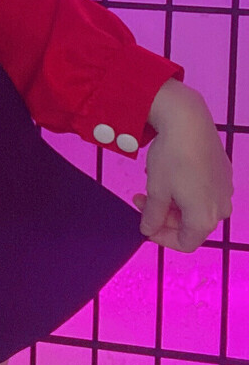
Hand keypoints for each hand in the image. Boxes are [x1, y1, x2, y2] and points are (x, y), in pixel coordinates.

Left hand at [132, 82, 232, 251]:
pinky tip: (169, 173)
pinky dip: (185, 189)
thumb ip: (153, 216)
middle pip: (190, 225)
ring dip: (173, 202)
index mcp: (205, 219)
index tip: (144, 226)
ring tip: (151, 184)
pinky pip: (204, 190)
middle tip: (140, 200)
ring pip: (196, 207)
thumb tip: (149, 229)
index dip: (162, 238)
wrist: (188, 121)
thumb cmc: (171, 158)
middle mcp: (221, 207)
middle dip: (164, 216)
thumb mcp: (157, 191)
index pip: (184, 243)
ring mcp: (225, 189)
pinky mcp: (224, 173)